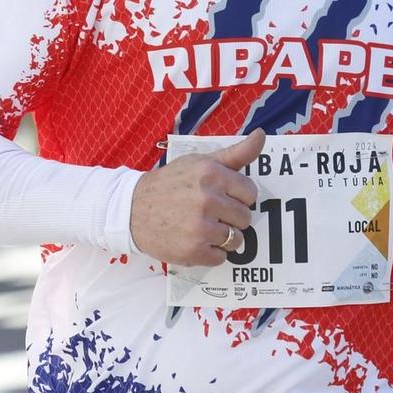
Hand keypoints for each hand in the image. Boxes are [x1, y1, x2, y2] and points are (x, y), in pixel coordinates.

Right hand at [127, 129, 264, 267]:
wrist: (130, 209)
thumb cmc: (169, 184)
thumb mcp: (199, 162)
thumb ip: (234, 153)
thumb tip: (261, 135)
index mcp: (211, 174)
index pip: (250, 193)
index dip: (237, 196)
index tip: (220, 196)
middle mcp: (207, 199)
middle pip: (245, 218)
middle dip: (231, 217)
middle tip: (208, 213)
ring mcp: (201, 227)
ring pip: (236, 240)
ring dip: (222, 237)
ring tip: (201, 227)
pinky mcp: (193, 251)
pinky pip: (221, 257)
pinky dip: (210, 252)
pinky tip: (193, 240)